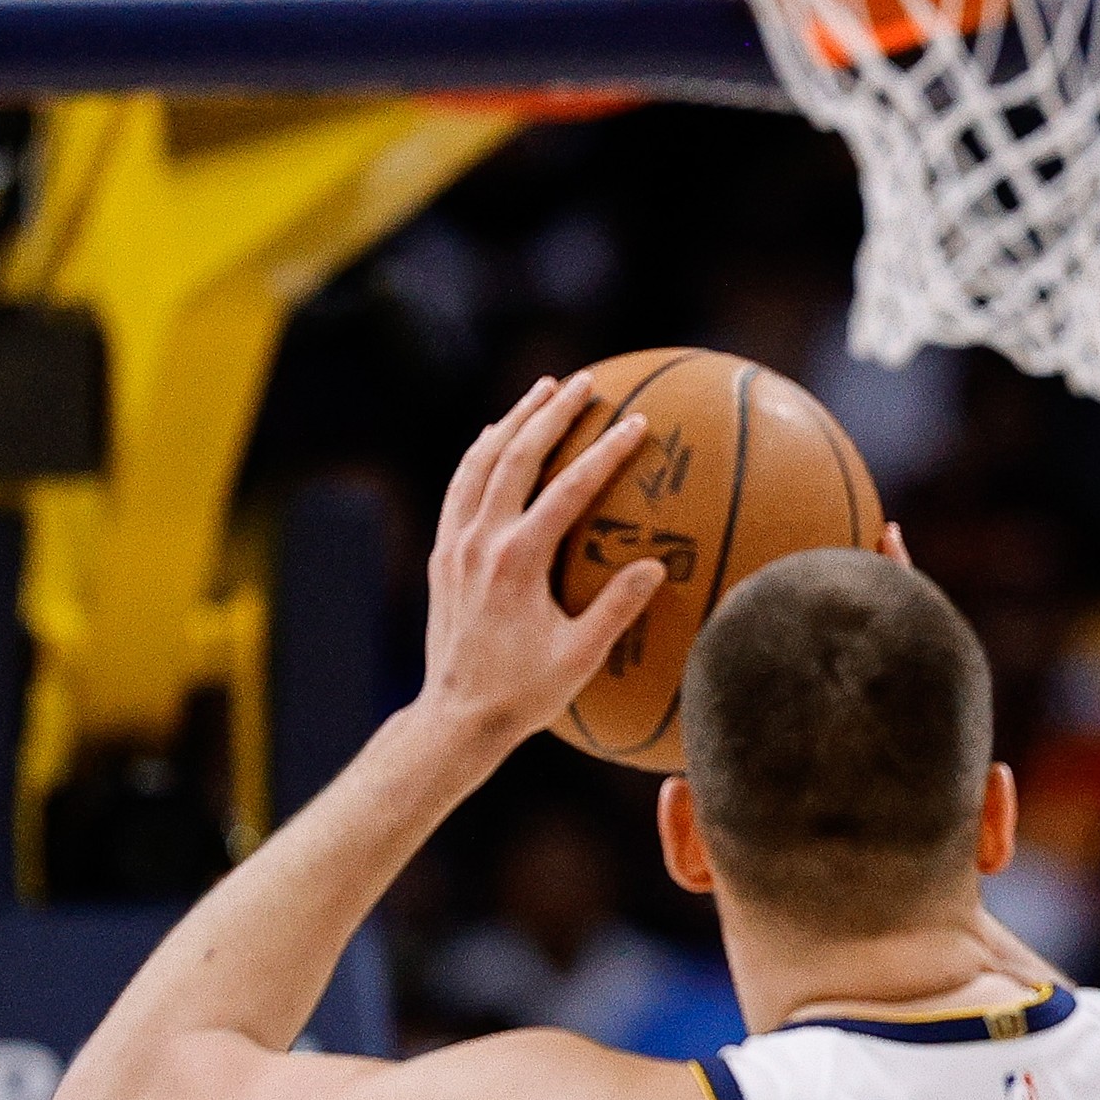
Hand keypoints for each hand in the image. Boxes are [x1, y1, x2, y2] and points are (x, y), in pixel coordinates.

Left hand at [412, 374, 664, 761]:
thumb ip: (617, 608)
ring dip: (512, 421)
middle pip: (516, 457)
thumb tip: (655, 565)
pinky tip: (494, 438)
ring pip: (480, 463)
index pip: (568, 489)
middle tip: (584, 382)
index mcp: (517, 562)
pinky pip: (460, 488)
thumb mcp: (580, 657)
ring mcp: (456, 545)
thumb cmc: (524, 694)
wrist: (456, 716)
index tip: (635, 424)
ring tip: (541, 391)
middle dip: (551, 413)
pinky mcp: (443, 555)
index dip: (604, 452)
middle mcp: (481, 542)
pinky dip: (479, 455)